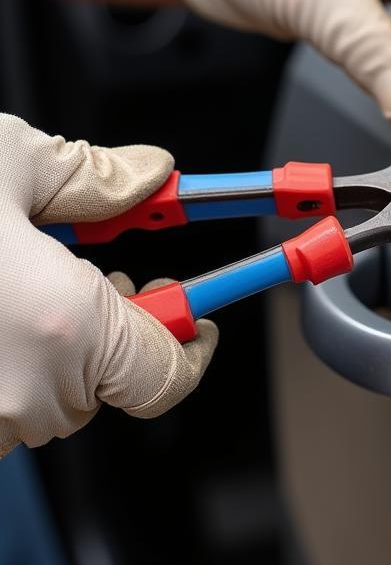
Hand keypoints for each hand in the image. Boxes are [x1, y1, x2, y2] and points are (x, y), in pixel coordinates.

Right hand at [0, 115, 216, 457]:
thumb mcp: (3, 161)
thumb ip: (92, 175)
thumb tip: (149, 174)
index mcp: (59, 331)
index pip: (167, 374)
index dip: (191, 342)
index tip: (197, 312)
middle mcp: (15, 395)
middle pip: (105, 386)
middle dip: (113, 332)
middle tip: (105, 276)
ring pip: (43, 402)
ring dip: (52, 352)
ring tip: (24, 288)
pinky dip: (2, 368)